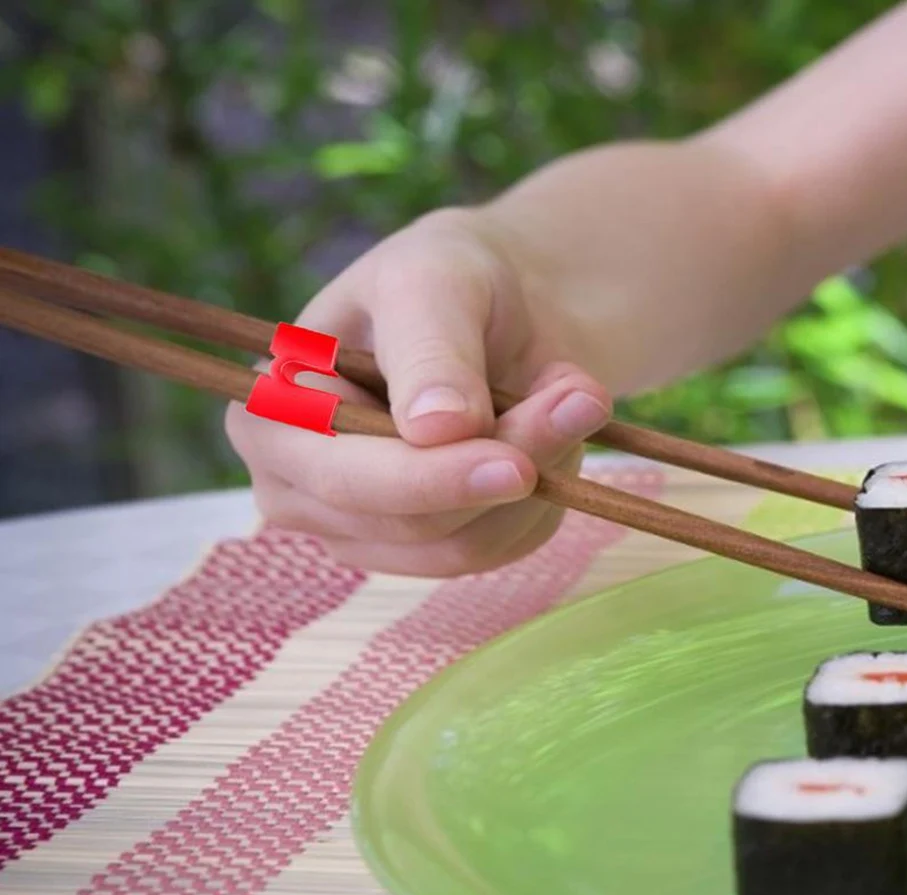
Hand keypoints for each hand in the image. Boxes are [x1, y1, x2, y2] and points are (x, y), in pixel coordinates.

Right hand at [225, 208, 613, 575]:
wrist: (502, 310)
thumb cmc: (448, 280)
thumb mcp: (432, 280)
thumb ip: (429, 349)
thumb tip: (435, 429)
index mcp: (273, 417)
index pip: (340, 477)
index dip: (427, 479)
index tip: (516, 464)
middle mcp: (302, 488)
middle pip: (408, 525)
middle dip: (506, 465)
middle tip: (582, 402)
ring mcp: (364, 530)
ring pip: (462, 546)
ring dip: (540, 477)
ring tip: (573, 398)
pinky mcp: (426, 549)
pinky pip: (495, 550)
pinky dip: (544, 498)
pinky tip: (553, 437)